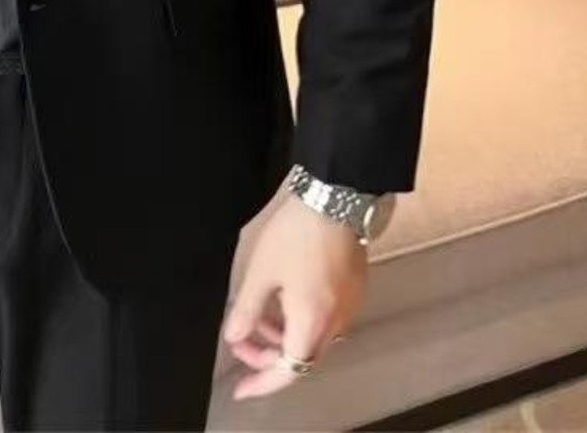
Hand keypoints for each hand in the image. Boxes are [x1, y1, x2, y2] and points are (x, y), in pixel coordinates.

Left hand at [219, 194, 367, 399]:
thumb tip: (234, 337)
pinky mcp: (352, 291)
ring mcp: (348, 306)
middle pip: (302, 357)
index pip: (288, 370)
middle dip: (268, 355)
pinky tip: (281, 300)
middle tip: (241, 341)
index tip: (241, 388)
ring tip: (256, 315)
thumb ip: (246, 310)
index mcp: (312, 321)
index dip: (262, 382)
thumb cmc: (297, 232)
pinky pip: (324, 319)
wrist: (335, 199)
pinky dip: (300, 320)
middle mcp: (336, 321)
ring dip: (282, 335)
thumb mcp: (260, 271)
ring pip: (313, 338)